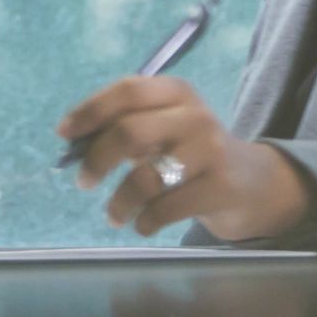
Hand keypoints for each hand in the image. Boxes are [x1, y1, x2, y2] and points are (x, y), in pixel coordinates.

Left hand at [55, 76, 311, 241]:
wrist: (252, 181)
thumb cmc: (189, 151)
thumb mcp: (164, 127)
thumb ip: (124, 126)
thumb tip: (72, 143)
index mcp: (175, 91)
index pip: (127, 91)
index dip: (90, 111)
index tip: (64, 134)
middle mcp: (195, 115)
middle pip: (130, 132)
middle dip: (97, 160)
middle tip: (83, 181)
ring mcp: (211, 150)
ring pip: (146, 177)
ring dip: (120, 202)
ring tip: (113, 215)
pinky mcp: (221, 186)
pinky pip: (166, 208)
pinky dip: (145, 221)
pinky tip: (141, 225)